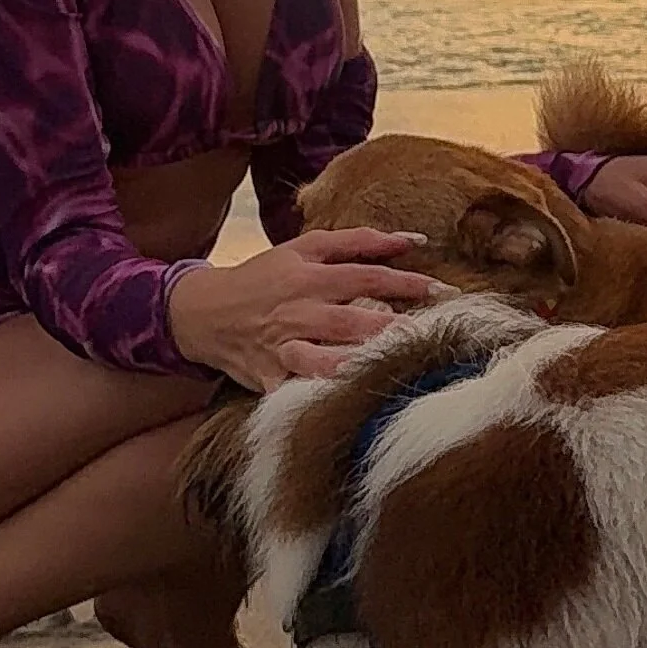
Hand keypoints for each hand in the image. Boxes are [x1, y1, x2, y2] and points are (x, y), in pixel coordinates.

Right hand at [169, 229, 446, 387]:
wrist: (204, 312)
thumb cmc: (264, 276)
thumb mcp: (303, 247)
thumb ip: (358, 241)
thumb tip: (413, 240)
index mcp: (309, 277)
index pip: (365, 278)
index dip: (405, 283)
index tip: (442, 291)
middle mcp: (298, 311)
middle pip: (350, 321)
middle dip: (391, 330)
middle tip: (429, 336)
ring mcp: (282, 347)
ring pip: (321, 360)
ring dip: (356, 366)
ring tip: (390, 370)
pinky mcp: (268, 378)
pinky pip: (293, 393)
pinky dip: (314, 400)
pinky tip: (344, 407)